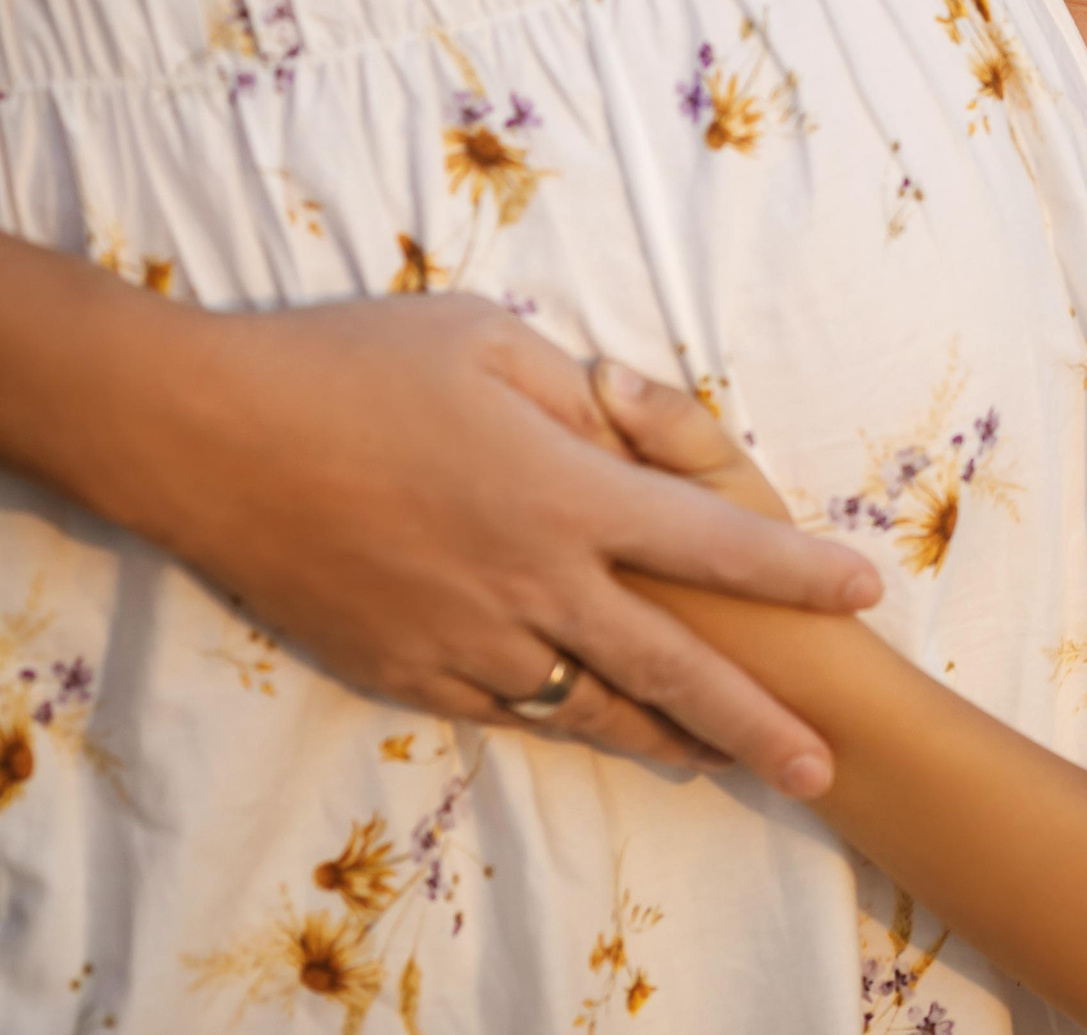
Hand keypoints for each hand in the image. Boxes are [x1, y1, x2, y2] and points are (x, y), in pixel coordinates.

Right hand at [123, 294, 876, 796]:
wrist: (204, 436)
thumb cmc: (350, 362)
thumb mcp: (487, 338)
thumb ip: (579, 396)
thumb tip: (630, 433)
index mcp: (565, 491)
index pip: (713, 543)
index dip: (796, 572)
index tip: (863, 592)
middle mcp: (531, 579)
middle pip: (673, 667)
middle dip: (757, 722)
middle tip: (824, 767)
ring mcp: (466, 636)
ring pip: (592, 706)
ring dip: (668, 737)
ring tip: (728, 762)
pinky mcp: (405, 667)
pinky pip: (507, 708)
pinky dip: (565, 719)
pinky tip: (605, 728)